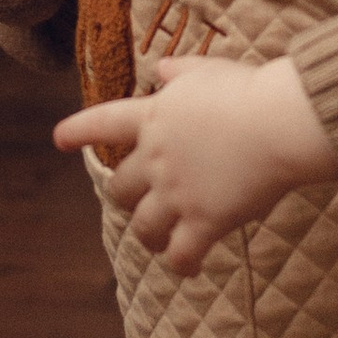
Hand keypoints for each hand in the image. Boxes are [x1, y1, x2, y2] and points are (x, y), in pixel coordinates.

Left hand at [55, 53, 337, 271]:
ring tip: (160, 243)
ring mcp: (177, 193)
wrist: (279, 123)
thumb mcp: (209, 69)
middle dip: (126, 198)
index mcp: (153, 118)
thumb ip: (180, 72)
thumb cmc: (250, 91)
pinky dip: (183, 265)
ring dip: (150, 237)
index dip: (79, 131)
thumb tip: (161, 70)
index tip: (58, 139)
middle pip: (120, 189)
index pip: (103, 123)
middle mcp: (156, 159)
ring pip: (144, 228)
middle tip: (141, 204)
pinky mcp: (204, 221)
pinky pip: (181, 255)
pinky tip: (191, 268)